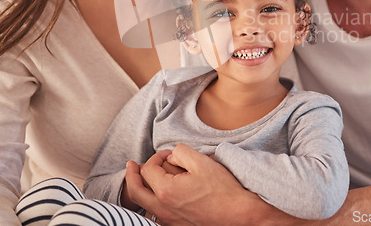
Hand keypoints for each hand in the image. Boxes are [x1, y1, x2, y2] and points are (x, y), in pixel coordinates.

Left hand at [127, 144, 259, 225]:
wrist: (238, 214)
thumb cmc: (222, 189)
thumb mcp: (201, 161)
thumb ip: (180, 152)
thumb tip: (170, 157)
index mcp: (166, 191)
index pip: (148, 169)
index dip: (156, 156)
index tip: (167, 153)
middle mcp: (163, 209)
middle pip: (136, 191)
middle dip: (133, 175)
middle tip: (131, 165)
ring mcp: (169, 220)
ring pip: (144, 205)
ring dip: (140, 190)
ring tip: (141, 179)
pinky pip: (155, 214)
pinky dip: (150, 203)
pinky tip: (156, 195)